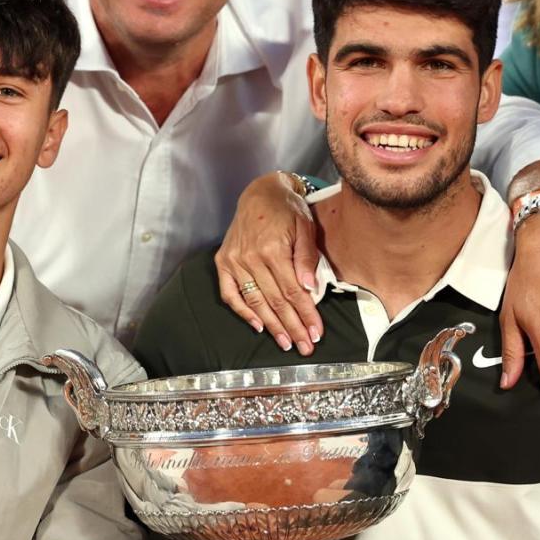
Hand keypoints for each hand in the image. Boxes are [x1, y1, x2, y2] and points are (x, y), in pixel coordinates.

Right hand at [214, 172, 321, 353]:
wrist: (260, 193)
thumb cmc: (287, 210)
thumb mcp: (305, 227)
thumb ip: (307, 258)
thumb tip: (309, 288)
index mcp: (272, 249)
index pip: (292, 292)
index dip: (305, 315)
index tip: (316, 333)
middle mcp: (250, 258)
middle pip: (275, 301)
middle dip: (292, 326)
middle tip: (305, 346)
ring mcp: (234, 261)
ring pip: (254, 302)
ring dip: (271, 325)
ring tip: (286, 342)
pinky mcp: (223, 262)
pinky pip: (230, 294)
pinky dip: (242, 312)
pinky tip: (258, 326)